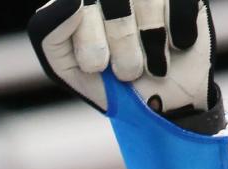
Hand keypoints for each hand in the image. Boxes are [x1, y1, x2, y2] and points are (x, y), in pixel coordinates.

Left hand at [29, 0, 223, 132]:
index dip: (89, 43)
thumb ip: (49, 32)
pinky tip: (175, 46)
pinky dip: (178, 36)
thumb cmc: (106, 79)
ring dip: (151, 46)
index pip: (72, 7)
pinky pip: (179, 5)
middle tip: (125, 72)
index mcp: (77, 0)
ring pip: (146, 1)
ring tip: (151, 66)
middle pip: (111, 3)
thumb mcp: (66, 65)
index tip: (98, 66)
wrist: (160, 99)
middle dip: (121, 48)